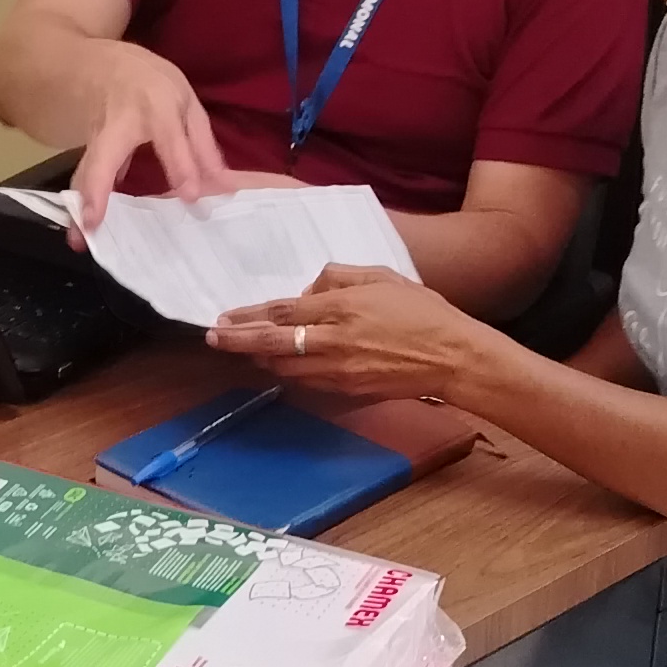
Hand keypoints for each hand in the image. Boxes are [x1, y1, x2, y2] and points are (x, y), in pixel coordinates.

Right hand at [67, 40, 231, 229]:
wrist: (98, 63)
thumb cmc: (150, 82)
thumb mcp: (185, 100)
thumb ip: (202, 143)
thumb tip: (224, 185)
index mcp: (155, 107)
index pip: (169, 139)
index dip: (181, 167)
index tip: (189, 197)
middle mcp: (119, 124)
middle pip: (104, 156)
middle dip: (95, 190)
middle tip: (92, 224)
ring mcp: (96, 138)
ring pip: (85, 171)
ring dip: (80, 205)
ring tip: (78, 240)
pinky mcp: (86, 150)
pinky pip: (85, 178)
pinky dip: (83, 203)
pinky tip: (82, 231)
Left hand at [208, 265, 498, 402]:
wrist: (452, 356)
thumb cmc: (422, 311)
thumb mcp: (381, 276)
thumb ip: (339, 276)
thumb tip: (309, 287)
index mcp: (340, 306)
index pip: (282, 312)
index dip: (248, 316)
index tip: (224, 318)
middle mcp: (333, 341)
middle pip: (272, 344)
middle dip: (239, 342)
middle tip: (214, 338)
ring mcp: (339, 370)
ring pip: (285, 367)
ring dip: (261, 359)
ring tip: (244, 350)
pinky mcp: (348, 390)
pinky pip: (308, 381)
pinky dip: (289, 373)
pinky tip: (279, 366)